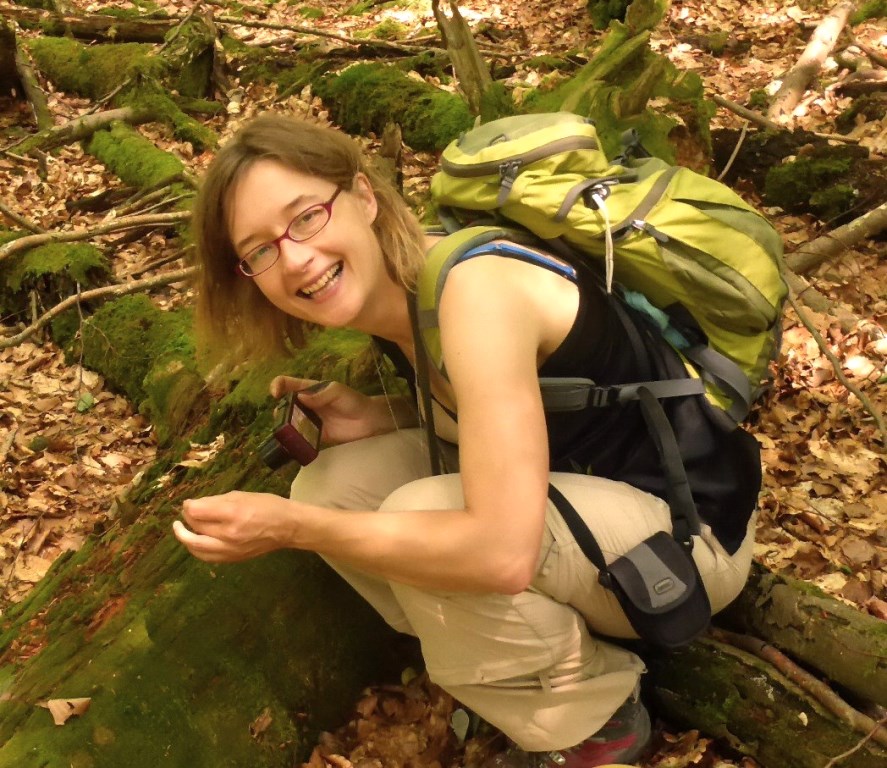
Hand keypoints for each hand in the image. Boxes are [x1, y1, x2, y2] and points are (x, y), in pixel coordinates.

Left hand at [173, 491, 295, 562]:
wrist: (287, 528)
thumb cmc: (267, 506)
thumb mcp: (242, 496)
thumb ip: (216, 501)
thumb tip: (194, 505)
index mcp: (233, 514)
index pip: (197, 512)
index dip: (189, 506)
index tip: (189, 502)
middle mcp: (229, 534)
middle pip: (195, 528)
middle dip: (186, 519)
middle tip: (185, 513)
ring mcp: (230, 549)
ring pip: (196, 547)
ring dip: (185, 537)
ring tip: (181, 530)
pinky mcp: (232, 559)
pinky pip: (207, 557)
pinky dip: (196, 549)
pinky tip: (195, 541)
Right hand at [270, 376, 390, 443]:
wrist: (369, 421)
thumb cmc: (354, 401)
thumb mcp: (338, 392)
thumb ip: (321, 394)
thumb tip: (301, 398)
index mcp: (309, 389)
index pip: (287, 383)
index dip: (277, 386)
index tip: (275, 395)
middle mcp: (306, 404)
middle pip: (284, 405)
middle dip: (279, 411)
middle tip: (282, 419)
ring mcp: (309, 420)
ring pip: (289, 422)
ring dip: (284, 427)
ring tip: (286, 432)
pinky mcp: (314, 435)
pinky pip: (300, 437)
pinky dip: (294, 440)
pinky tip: (292, 444)